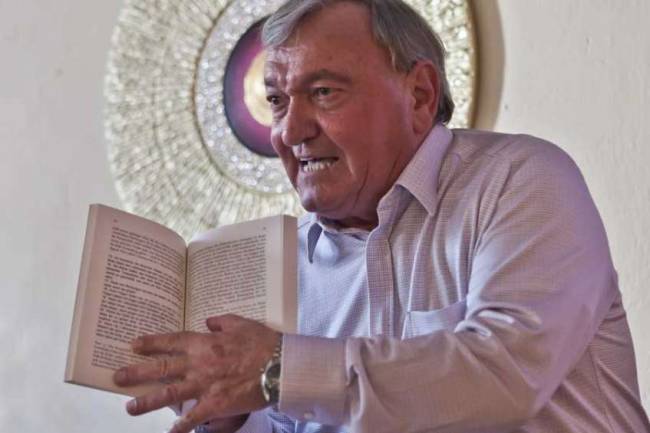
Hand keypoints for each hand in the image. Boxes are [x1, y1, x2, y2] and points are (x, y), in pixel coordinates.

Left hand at [113, 314, 280, 432]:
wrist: (279, 366)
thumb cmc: (262, 342)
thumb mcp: (241, 323)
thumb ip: (221, 322)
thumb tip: (208, 322)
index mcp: (204, 343)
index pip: (171, 342)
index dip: (151, 343)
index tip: (133, 345)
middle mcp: (199, 364)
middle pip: (162, 369)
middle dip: (137, 373)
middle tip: (117, 377)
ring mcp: (205, 386)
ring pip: (170, 395)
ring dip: (148, 402)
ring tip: (129, 407)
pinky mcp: (216, 404)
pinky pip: (194, 418)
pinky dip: (182, 427)